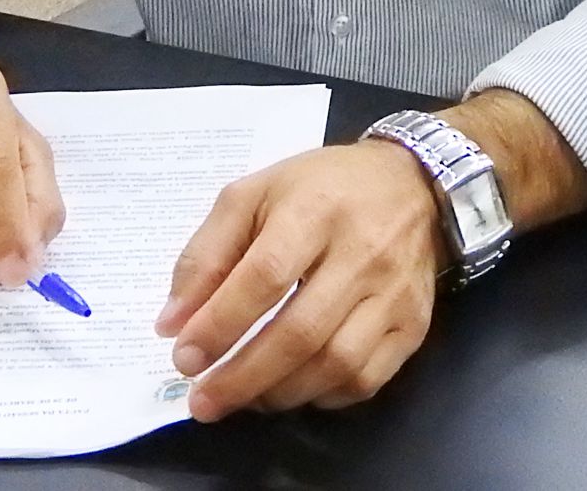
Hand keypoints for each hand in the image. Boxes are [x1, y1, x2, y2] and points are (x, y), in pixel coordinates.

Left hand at [155, 142, 445, 418]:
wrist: (412, 185)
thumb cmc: (321, 188)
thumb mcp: (254, 195)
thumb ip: (207, 254)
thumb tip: (172, 323)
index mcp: (315, 210)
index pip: (265, 277)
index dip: (220, 324)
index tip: (185, 357)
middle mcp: (362, 253)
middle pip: (300, 331)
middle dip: (242, 377)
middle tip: (203, 401)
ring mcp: (394, 294)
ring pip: (336, 365)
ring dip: (279, 393)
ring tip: (242, 398)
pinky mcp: (414, 324)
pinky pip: (367, 380)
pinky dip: (323, 396)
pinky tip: (293, 388)